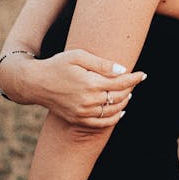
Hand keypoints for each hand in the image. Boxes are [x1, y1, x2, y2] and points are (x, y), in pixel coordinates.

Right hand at [3, 49, 145, 127]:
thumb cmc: (57, 65)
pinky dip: (114, 118)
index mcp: (90, 83)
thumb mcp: (78, 56)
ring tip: (129, 94)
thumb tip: (123, 70)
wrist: (35, 83)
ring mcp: (83, 112)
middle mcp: (88, 100)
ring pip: (112, 110)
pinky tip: (121, 112)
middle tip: (135, 81)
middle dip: (130, 89)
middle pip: (118, 97)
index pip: (120, 83)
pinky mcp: (77, 119)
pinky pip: (101, 123)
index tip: (143, 74)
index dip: (134, 79)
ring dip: (124, 102)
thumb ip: (102, 64)